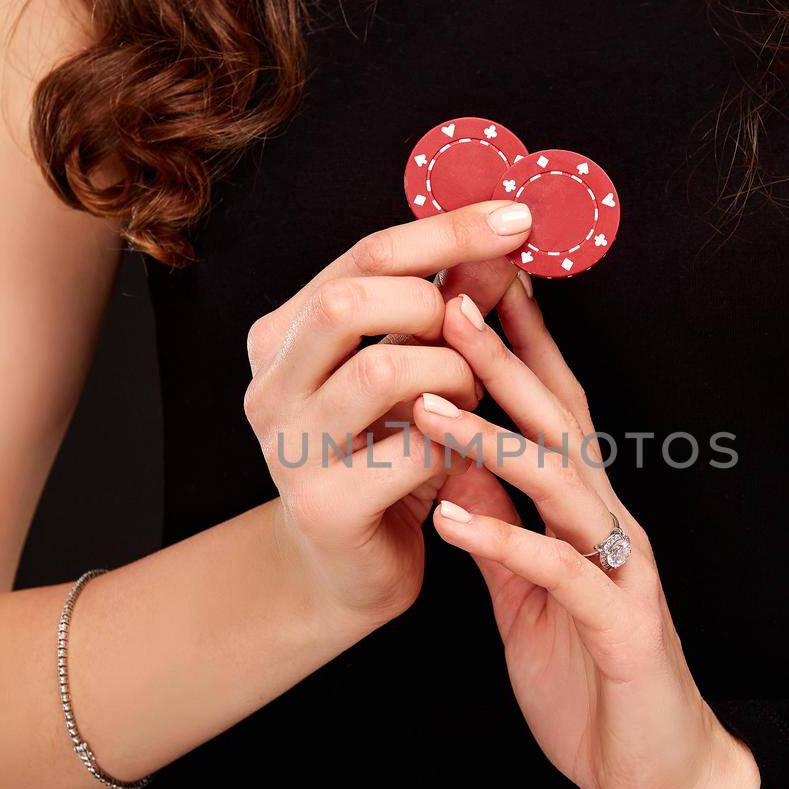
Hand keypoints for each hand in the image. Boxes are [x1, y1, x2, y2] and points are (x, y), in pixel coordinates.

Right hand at [242, 201, 531, 629]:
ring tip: (470, 402)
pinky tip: (461, 457)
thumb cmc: (385, 459)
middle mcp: (270, 384)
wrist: (349, 570)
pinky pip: (413, 450)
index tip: (517, 219)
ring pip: (382, 372)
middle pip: (351, 302)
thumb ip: (451, 306)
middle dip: (434, 307)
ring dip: (453, 378)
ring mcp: (287, 446)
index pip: (365, 255)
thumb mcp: (415, 372)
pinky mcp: (324, 506)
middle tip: (473, 338)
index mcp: (283, 335)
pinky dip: (458, 445)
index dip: (448, 233)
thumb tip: (506, 239)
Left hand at [412, 279, 761, 788]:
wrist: (658, 772)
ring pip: (560, 482)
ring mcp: (620, 570)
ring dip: (493, 438)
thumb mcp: (525, 592)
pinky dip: (505, 542)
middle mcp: (609, 524)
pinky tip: (451, 524)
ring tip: (429, 402)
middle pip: (558, 423)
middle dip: (504, 357)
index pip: (551, 412)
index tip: (465, 285)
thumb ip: (495, 526)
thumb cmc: (592, 676)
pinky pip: (560, 572)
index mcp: (585, 512)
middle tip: (451, 296)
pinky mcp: (621, 625)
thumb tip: (450, 462)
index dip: (512, 347)